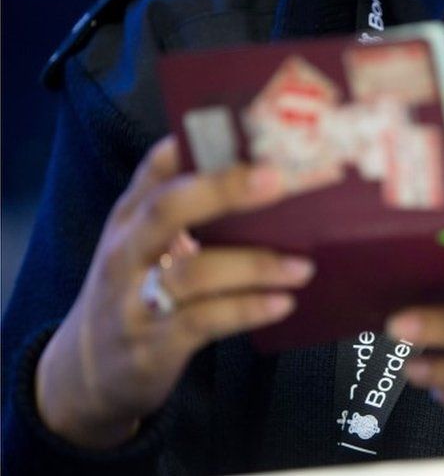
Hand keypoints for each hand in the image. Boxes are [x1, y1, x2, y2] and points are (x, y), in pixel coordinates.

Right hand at [36, 137, 314, 448]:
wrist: (85, 373)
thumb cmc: (136, 292)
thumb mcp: (145, 246)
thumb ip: (190, 214)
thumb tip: (267, 180)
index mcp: (130, 217)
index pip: (157, 167)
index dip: (197, 143)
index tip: (245, 126)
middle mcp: (127, 250)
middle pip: (169, 208)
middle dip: (224, 189)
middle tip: (279, 179)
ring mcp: (136, 299)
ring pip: (194, 272)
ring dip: (255, 265)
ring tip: (303, 265)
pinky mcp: (153, 344)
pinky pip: (204, 321)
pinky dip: (247, 309)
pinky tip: (282, 302)